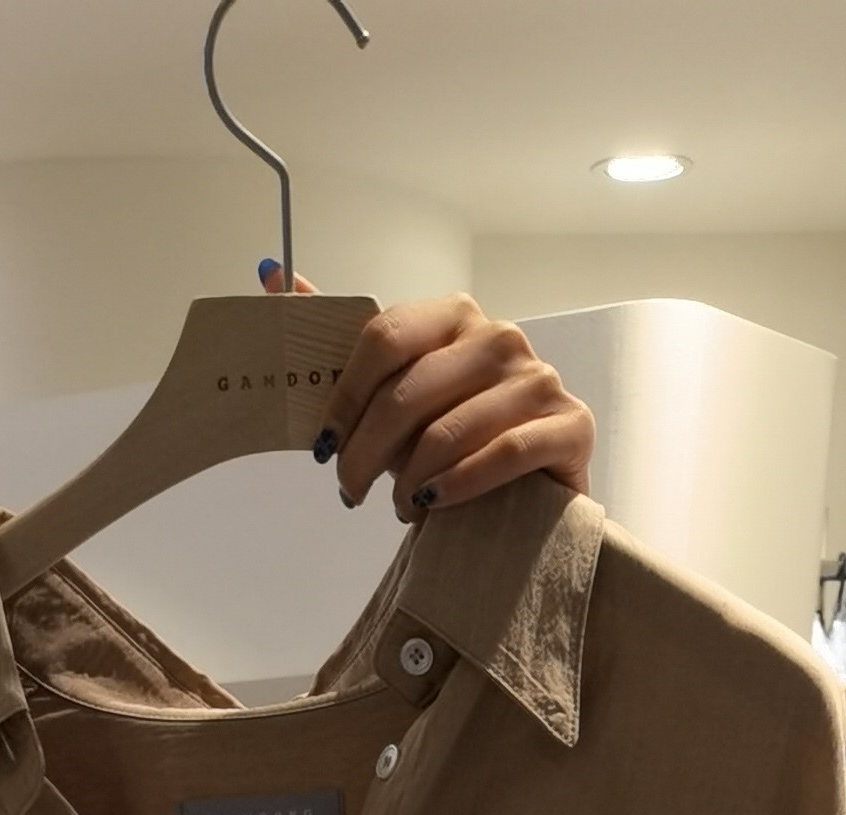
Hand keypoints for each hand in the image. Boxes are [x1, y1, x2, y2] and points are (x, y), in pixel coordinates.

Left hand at [263, 268, 593, 516]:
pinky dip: (456, 487)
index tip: (323, 446)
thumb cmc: (455, 442)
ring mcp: (538, 379)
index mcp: (454, 315)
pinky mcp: (569, 425)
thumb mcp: (399, 393)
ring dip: (409, 482)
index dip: (343, 396)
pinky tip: (434, 507)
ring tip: (400, 507)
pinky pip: (501, 455)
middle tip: (349, 490)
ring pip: (448, 431)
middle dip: (366, 452)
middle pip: (408, 391)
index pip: (384, 337)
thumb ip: (346, 342)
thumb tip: (276, 275)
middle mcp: (499, 337)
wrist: (529, 493)